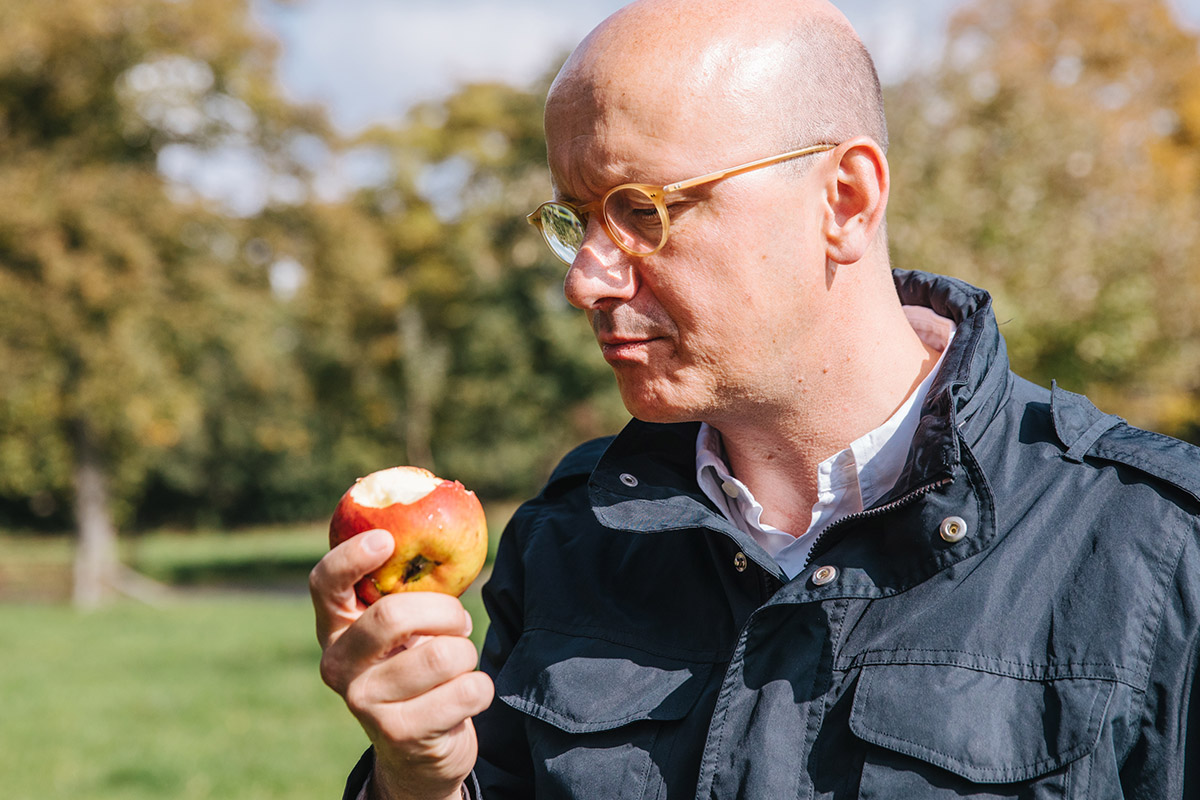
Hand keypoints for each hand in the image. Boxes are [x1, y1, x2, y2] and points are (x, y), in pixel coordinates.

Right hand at [311, 529, 494, 799]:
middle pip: (392, 615)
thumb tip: (444, 540)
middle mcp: (337, 666)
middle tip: (460, 622)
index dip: (350, 557)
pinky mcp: (399, 733)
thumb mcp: (404, 630)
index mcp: (335, 629)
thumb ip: (409, 592)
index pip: (324, 584)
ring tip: (459, 663)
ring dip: (466, 653)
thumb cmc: (416, 666)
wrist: (420, 749)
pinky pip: (466, 690)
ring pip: (440, 655)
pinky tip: (465, 697)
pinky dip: (481, 688)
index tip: (386, 540)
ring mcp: (363, 703)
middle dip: (445, 611)